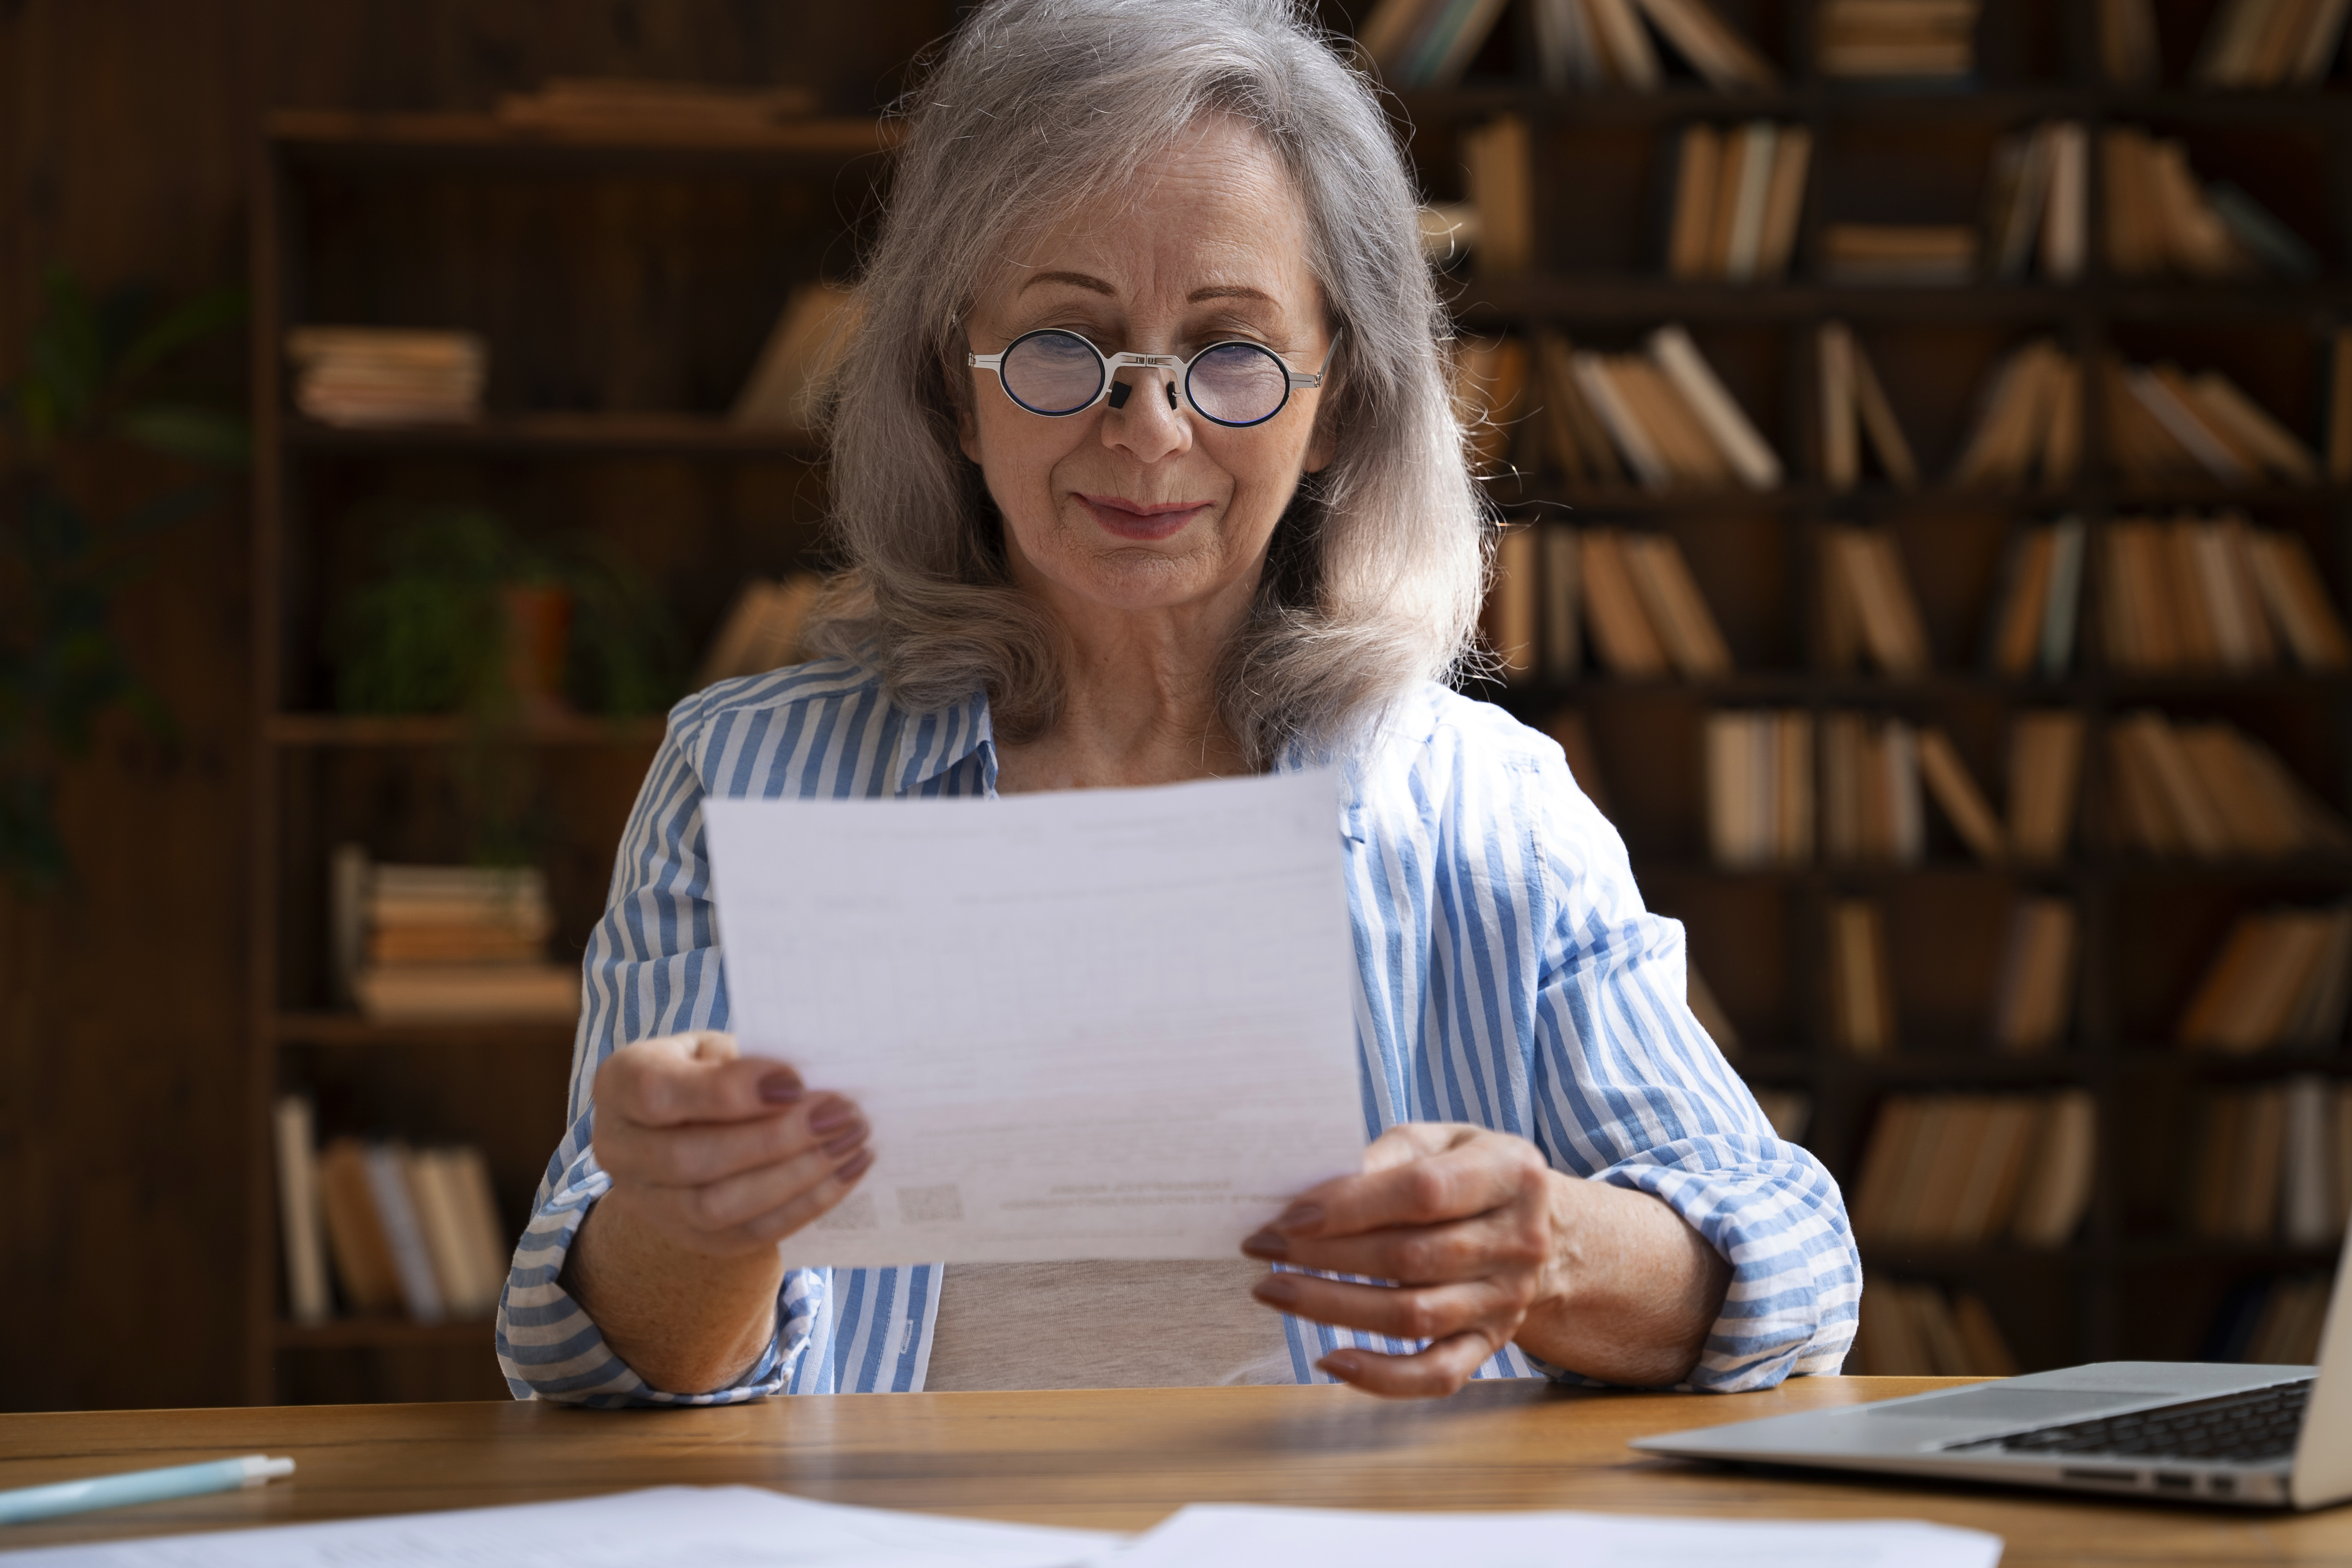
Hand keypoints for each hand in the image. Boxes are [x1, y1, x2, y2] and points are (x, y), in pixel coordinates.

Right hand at [589, 1029, 872, 1254]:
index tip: (796, 1081)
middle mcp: (618, 1149)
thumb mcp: (715, 1047)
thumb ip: (747, 1061)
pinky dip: (802, 1206)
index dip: (729, 1092)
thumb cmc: (709, 1069)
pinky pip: (746, 1235)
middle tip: (841, 1115)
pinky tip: (847, 1173)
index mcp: (620, 1084)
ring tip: (852, 1144)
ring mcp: (646, 1202)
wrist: (685, 1124)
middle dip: (776, 1139)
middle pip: (691, 1159)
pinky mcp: (687, 1237)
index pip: (660, 1095)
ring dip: (796, 1177)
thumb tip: (810, 1081)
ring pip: (718, 1207)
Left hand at [1241, 1122, 1564, 1397]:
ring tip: (1273, 1291)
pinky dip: (1381, 1376)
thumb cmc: (1465, 1172)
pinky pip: (1436, 1375)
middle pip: (1410, 1258)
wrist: (1535, 1226)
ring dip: (1333, 1308)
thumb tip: (1312, 1193)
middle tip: (1262, 1249)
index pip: (1423, 1192)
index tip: (1287, 1217)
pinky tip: (1329, 1361)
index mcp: (1509, 1172)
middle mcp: (1518, 1241)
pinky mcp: (1490, 1344)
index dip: (1350, 1207)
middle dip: (1324, 1256)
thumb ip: (1384, 1156)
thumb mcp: (1436, 1141)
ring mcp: (1507, 1300)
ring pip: (1413, 1318)